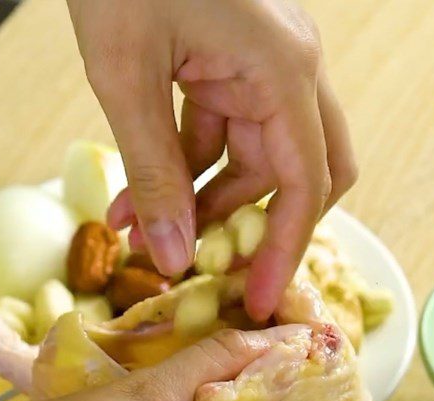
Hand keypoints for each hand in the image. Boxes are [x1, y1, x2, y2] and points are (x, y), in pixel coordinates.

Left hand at [66, 0, 356, 320]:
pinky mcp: (227, 63)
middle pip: (303, 173)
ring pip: (253, 160)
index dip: (284, 252)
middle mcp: (288, 70)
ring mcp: (261, 65)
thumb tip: (173, 257)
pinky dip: (182, 170)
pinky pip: (218, 134)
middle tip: (221, 277)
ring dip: (201, 203)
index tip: (257, 304)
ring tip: (136, 232)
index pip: (307, 185)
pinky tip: (132, 198)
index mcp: (282, 70)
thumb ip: (154, 172)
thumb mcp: (127, 78)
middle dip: (258, 228)